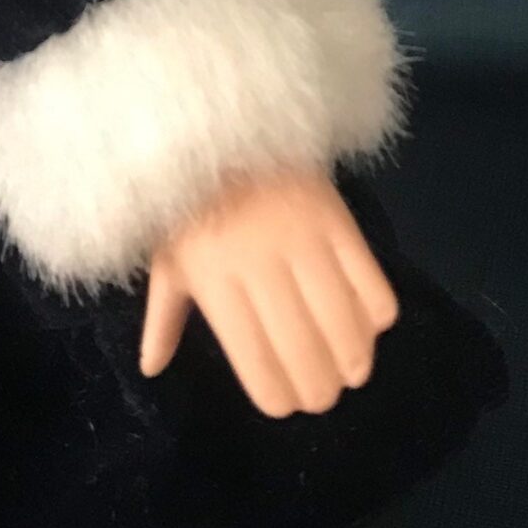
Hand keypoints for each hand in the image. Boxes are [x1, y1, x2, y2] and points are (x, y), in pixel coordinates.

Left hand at [139, 167, 400, 415]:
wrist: (224, 123)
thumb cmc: (190, 199)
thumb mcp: (167, 256)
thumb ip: (163, 317)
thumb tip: (151, 369)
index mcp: (214, 280)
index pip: (255, 362)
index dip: (277, 396)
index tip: (287, 405)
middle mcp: (259, 264)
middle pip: (303, 351)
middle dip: (319, 388)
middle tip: (324, 396)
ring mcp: (302, 238)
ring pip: (343, 323)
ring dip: (354, 360)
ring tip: (353, 372)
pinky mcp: (337, 217)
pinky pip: (371, 281)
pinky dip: (376, 313)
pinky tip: (369, 327)